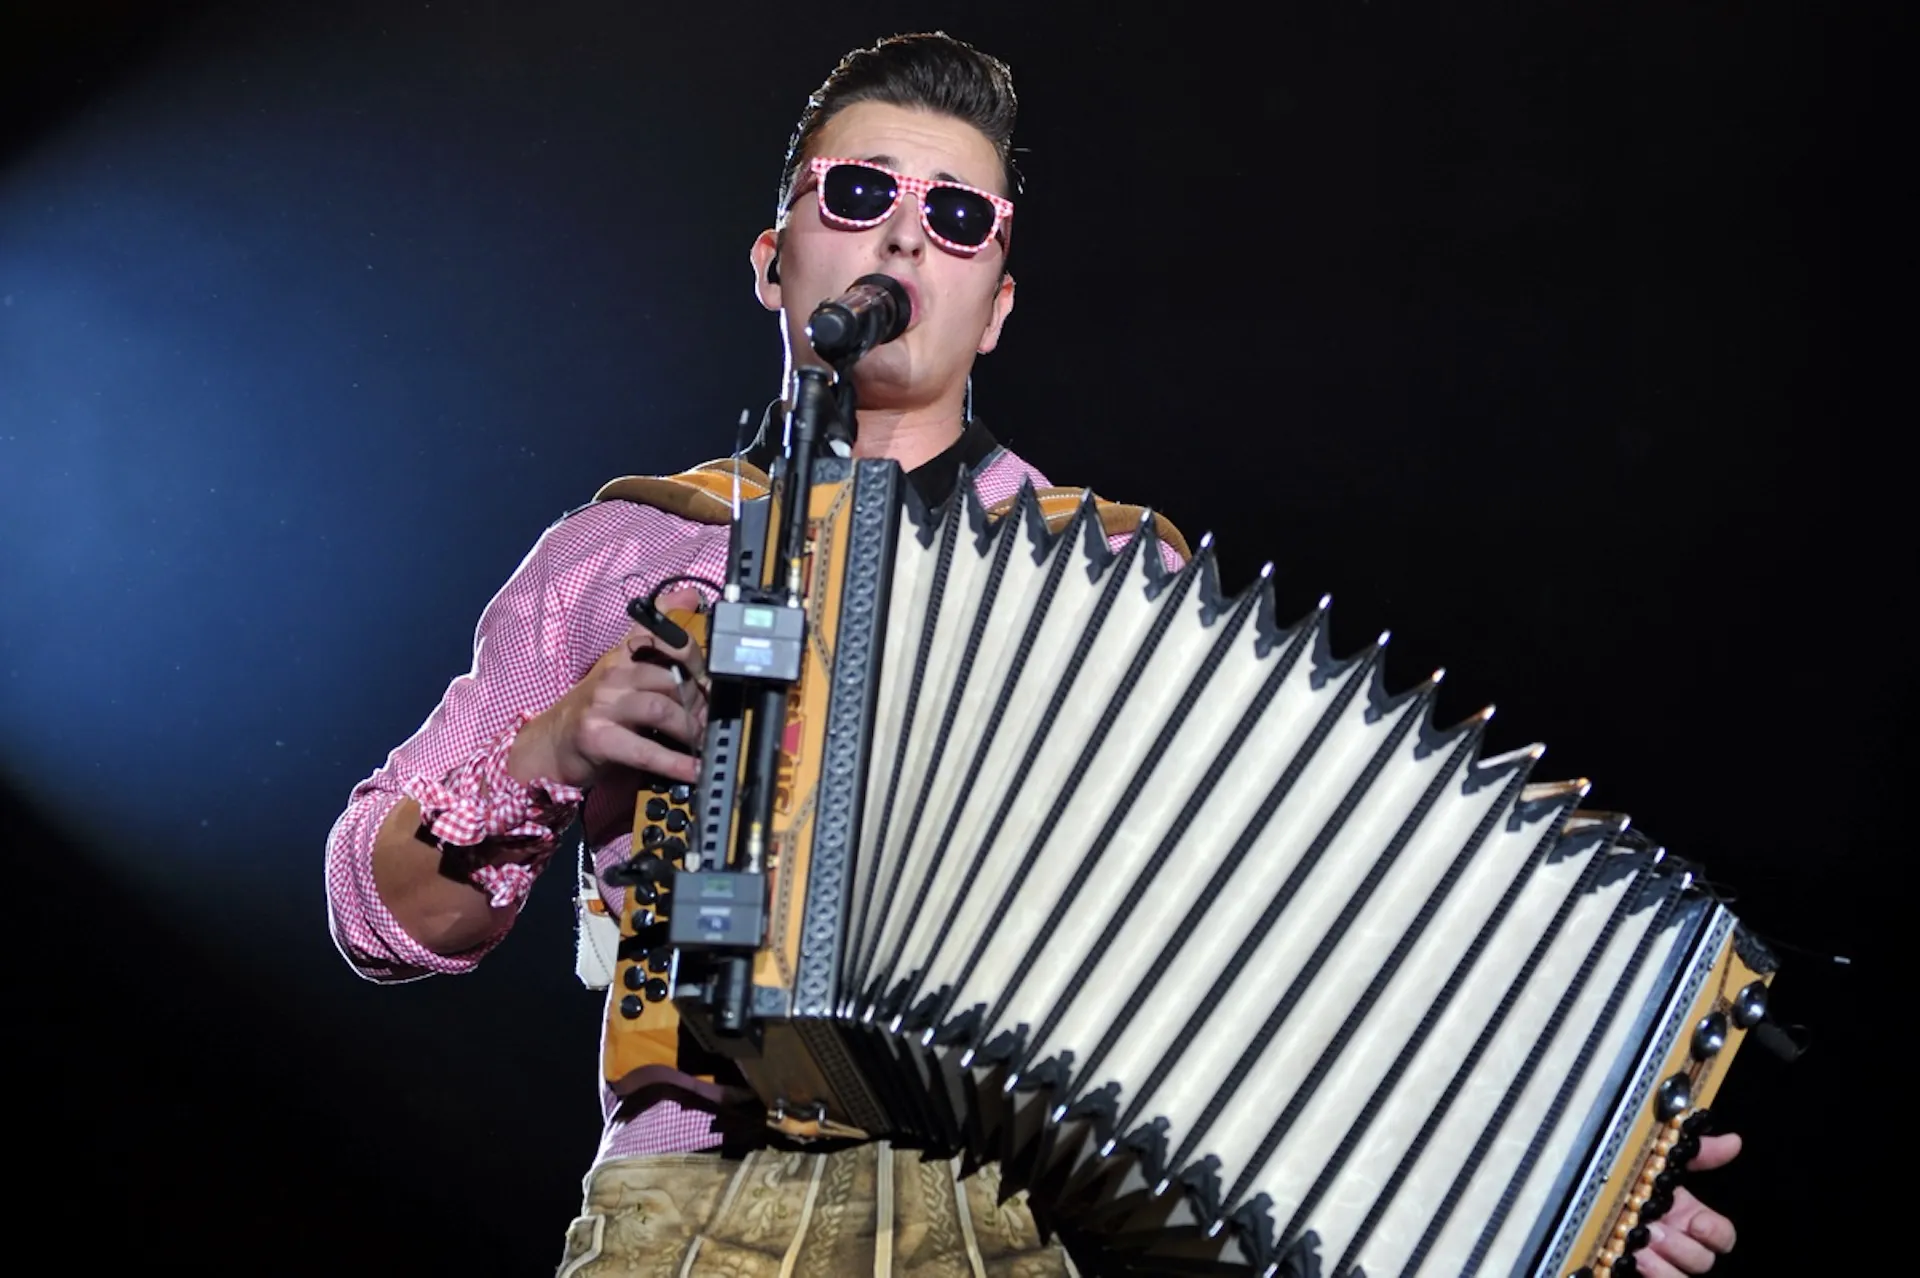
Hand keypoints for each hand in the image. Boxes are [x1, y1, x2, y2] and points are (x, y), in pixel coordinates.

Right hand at [509, 586, 709, 789]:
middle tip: (710, 721)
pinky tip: (691, 771)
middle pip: (672, 679)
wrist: (549, 742)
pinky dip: (674, 763)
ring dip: (690, 729)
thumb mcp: (624, 665)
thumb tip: (691, 594)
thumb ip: (656, 635)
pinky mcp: (597, 737)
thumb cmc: (595, 706)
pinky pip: (645, 750)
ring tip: (701, 743)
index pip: (665, 637)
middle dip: (700, 703)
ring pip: (662, 709)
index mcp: (623, 654)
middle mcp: (614, 673)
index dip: (695, 656)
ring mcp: (603, 704)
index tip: (711, 677)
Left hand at [1638, 1132, 1739, 1275]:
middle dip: (1681, 1247)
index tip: (1695, 1222)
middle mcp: (1681, 1246)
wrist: (1590, 1203)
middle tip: (1653, 1231)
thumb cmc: (1631, 1186)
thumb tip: (1733, 1141)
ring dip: (1663, 1268)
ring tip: (1639, 1250)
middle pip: (1702, 1260)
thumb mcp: (1660, 1166)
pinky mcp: (1642, 1275)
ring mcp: (1664, 1264)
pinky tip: (1628, 1261)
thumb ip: (1695, 1154)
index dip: (1714, 1232)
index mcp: (1691, 1220)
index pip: (1722, 1236)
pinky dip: (1649, 1276)